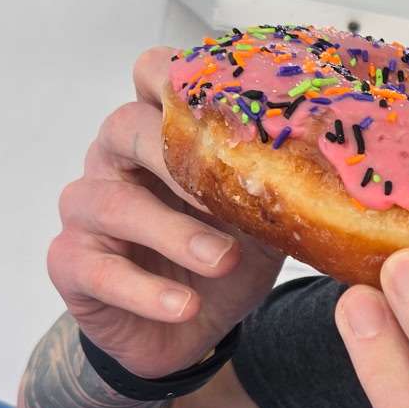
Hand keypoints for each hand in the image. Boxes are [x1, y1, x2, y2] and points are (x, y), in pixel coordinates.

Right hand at [47, 47, 283, 377]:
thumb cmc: (220, 258)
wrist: (190, 331)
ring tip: (221, 261)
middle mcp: (116, 159)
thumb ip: (281, 185)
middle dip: (176, 155)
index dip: (178, 76)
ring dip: (172, 232)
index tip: (225, 99)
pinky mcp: (71, 262)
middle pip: (126, 127)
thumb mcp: (263, 220)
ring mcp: (87, 207)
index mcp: (160, 133)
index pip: (152, 75)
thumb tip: (337, 165)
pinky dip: (146, 291)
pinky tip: (183, 304)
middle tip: (225, 189)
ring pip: (113, 202)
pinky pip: (96, 269)